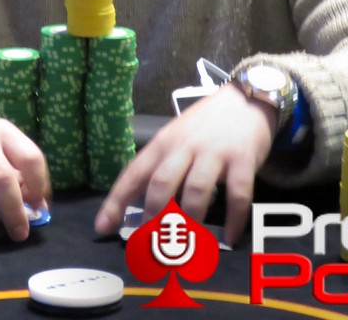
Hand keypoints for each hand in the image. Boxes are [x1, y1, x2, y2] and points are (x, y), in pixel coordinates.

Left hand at [94, 83, 276, 245]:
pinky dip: (234, 218)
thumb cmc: (204, 125)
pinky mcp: (242, 159)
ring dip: (190, 221)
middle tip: (152, 245)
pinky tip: (230, 237)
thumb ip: (160, 166)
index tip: (102, 227)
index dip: (116, 201)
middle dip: (154, 217)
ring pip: (196, 190)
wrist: (244, 100)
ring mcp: (213, 153)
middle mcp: (184, 147)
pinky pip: (237, 193)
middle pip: (162, 183)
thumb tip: (142, 206)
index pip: (133, 174)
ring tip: (188, 247)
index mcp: (162, 144)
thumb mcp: (175, 139)